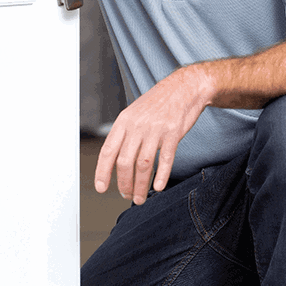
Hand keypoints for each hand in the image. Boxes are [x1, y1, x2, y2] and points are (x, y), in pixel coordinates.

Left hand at [94, 65, 210, 204]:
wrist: (183, 87)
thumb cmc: (158, 102)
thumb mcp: (135, 113)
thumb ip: (125, 134)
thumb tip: (115, 160)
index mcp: (124, 121)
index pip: (108, 151)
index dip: (102, 172)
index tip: (101, 187)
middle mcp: (137, 126)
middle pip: (125, 162)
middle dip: (124, 184)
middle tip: (126, 195)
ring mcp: (155, 129)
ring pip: (143, 164)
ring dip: (140, 185)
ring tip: (141, 197)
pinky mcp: (173, 133)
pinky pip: (165, 159)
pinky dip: (161, 175)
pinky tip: (158, 186)